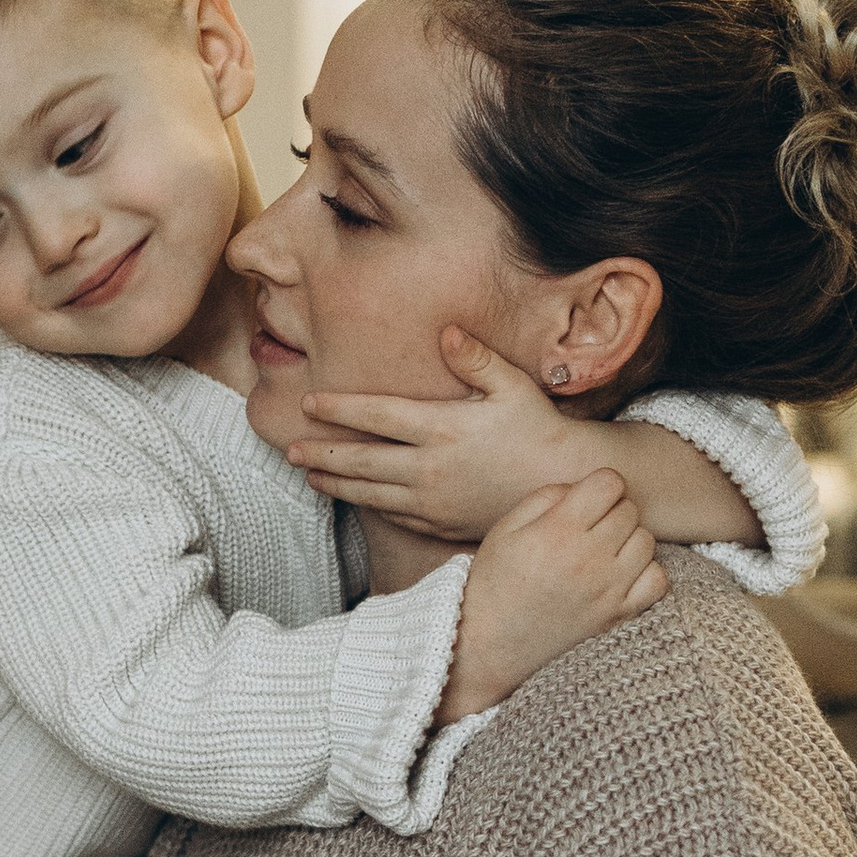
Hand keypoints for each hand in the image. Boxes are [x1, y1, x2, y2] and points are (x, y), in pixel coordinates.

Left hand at [288, 328, 594, 537]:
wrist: (566, 484)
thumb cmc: (540, 429)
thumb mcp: (514, 386)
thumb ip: (477, 359)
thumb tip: (447, 332)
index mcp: (443, 428)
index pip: (377, 416)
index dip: (339, 409)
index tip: (309, 403)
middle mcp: (431, 467)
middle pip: (361, 460)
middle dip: (322, 453)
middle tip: (290, 450)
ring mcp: (433, 500)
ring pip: (370, 493)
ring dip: (336, 484)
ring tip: (309, 475)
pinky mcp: (440, 523)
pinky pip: (393, 516)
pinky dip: (368, 506)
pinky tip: (354, 498)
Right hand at [440, 466, 666, 722]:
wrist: (489, 645)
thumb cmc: (494, 582)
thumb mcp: (505, 529)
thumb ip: (546, 497)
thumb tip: (583, 488)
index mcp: (558, 531)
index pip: (610, 483)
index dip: (598, 485)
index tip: (584, 500)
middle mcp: (589, 559)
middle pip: (629, 509)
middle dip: (610, 511)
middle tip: (586, 528)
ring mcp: (608, 590)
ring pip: (647, 541)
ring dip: (628, 539)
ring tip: (601, 551)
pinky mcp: (619, 615)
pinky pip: (658, 579)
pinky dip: (645, 572)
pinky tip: (620, 575)